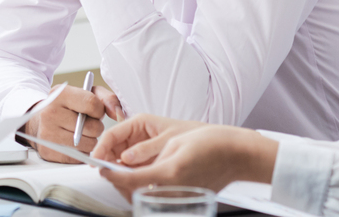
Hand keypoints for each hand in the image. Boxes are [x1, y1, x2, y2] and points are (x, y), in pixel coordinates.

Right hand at [22, 85, 124, 162]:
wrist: (39, 121)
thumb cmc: (66, 107)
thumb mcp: (85, 93)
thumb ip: (106, 99)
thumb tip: (118, 114)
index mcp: (59, 94)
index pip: (92, 104)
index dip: (98, 110)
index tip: (93, 111)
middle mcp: (50, 114)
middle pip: (92, 128)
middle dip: (95, 127)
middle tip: (85, 124)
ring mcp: (48, 135)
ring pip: (89, 145)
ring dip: (89, 141)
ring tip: (79, 133)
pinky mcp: (49, 153)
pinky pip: (79, 157)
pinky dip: (81, 152)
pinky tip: (73, 143)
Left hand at [92, 119, 277, 200]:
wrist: (238, 155)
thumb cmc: (212, 143)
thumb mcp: (174, 140)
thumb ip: (147, 152)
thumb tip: (124, 159)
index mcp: (168, 172)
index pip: (129, 179)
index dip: (111, 174)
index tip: (100, 167)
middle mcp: (172, 189)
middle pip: (133, 192)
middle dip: (117, 181)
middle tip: (108, 166)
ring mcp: (178, 197)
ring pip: (143, 197)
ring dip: (129, 186)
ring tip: (122, 169)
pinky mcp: (183, 199)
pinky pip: (156, 197)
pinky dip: (144, 189)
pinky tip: (142, 176)